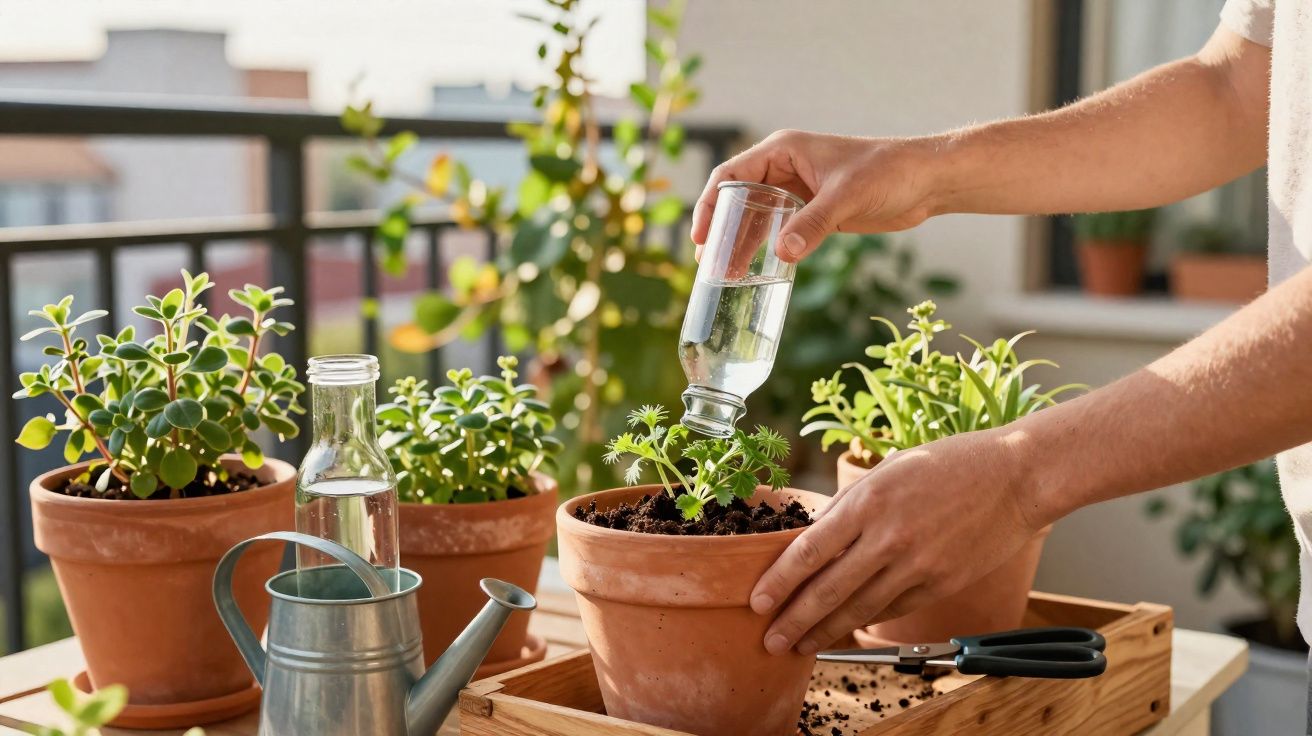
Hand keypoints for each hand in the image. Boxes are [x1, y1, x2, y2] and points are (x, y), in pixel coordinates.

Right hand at [690, 130, 942, 262]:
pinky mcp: (814, 211)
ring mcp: (799, 191)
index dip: (709, 205)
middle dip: (721, 231)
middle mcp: (785, 169)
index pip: (731, 175)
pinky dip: (765, 249)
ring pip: (756, 218)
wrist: (926, 180)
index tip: (701, 238)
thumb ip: (814, 223)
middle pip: (738, 199)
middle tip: (708, 265)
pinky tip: (756, 270)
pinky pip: (779, 230)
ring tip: (726, 275)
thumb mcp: (847, 196)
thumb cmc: (889, 171)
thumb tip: (782, 253)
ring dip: (741, 244)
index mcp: (784, 151)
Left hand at [751, 429, 1046, 654]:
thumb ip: (850, 504)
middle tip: (769, 640)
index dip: (779, 581)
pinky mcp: (940, 584)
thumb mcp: (888, 469)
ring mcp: (916, 566)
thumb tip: (814, 534)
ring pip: (858, 609)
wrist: (1016, 478)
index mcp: (868, 501)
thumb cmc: (950, 464)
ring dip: (824, 631)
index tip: (757, 601)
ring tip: (800, 644)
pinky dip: (864, 621)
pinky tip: (845, 629)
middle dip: (793, 620)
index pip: (809, 551)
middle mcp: (888, 538)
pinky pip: (891, 609)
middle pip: (827, 589)